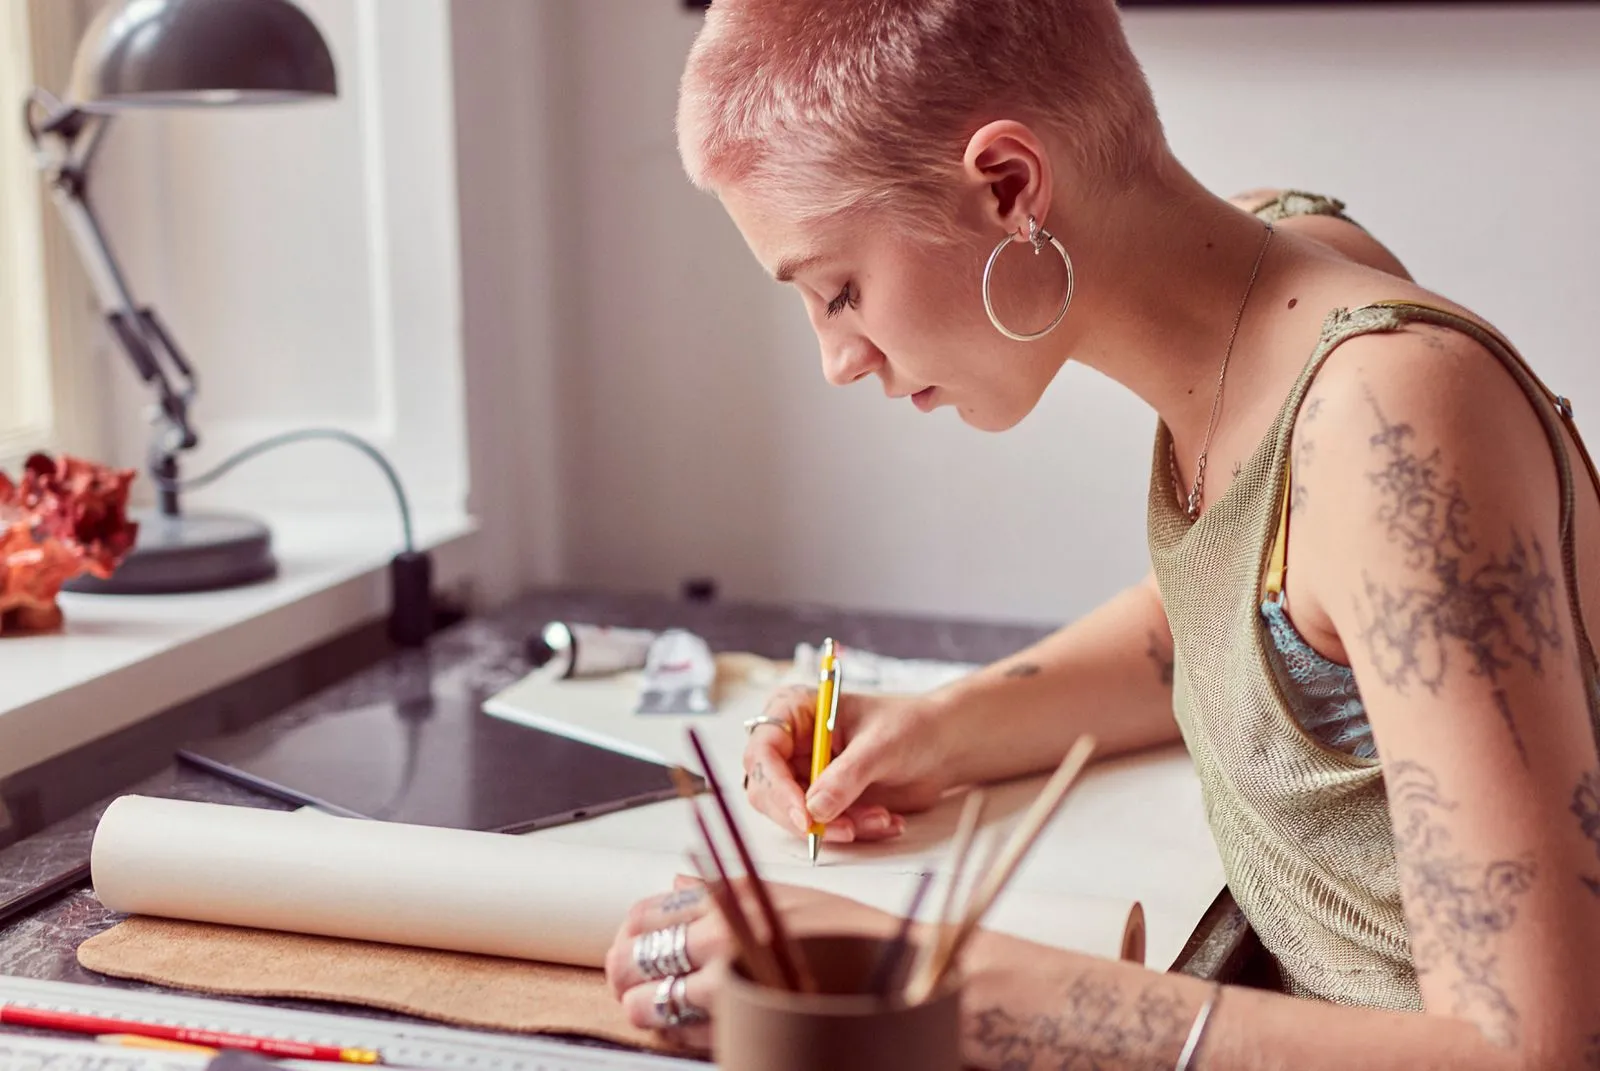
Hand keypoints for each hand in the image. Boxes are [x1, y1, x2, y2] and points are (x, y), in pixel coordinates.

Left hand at [605, 878, 893, 1050]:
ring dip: (642, 1008)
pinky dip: (671, 1033)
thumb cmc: (841, 933)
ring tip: (644, 1008)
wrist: (891, 974)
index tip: (629, 943)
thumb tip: (676, 884)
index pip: (648, 912)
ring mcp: (731, 984)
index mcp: (731, 897)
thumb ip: (721, 891)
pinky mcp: (743, 1025)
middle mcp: (725, 936)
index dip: (629, 933)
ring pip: (655, 1003)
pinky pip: (685, 1036)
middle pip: (640, 956)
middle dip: (623, 974)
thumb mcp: (780, 893)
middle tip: (625, 982)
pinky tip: (675, 1027)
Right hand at [743, 686, 949, 843]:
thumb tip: (814, 808)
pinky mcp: (824, 799)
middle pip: (768, 791)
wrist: (943, 744)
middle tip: (846, 830)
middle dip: (806, 816)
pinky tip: (887, 820)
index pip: (764, 752)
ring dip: (839, 826)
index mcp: (796, 711)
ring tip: (882, 818)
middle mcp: (793, 744)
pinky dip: (855, 830)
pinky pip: (824, 827)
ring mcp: (806, 774)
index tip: (804, 816)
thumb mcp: (881, 745)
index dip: (776, 786)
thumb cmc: (911, 726)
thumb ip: (846, 776)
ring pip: (796, 816)